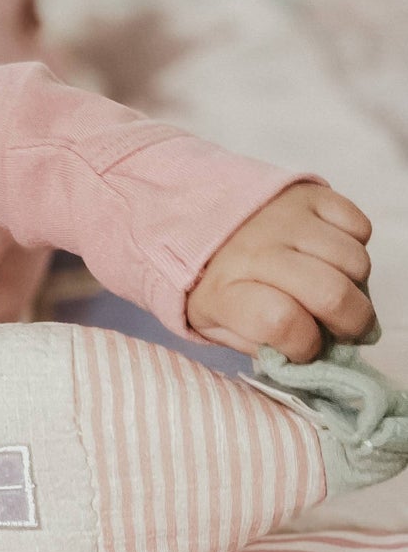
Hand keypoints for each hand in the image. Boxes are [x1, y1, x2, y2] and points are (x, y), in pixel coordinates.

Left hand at [187, 183, 373, 362]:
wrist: (192, 216)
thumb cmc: (210, 281)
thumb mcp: (215, 325)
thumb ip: (260, 346)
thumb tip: (314, 358)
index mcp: (223, 289)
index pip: (283, 323)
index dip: (306, 346)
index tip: (305, 349)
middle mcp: (256, 249)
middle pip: (331, 293)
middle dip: (352, 324)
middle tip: (345, 330)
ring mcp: (286, 217)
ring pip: (354, 261)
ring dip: (355, 286)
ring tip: (333, 289)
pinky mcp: (310, 193)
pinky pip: (359, 226)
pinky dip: (356, 247)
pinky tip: (331, 258)